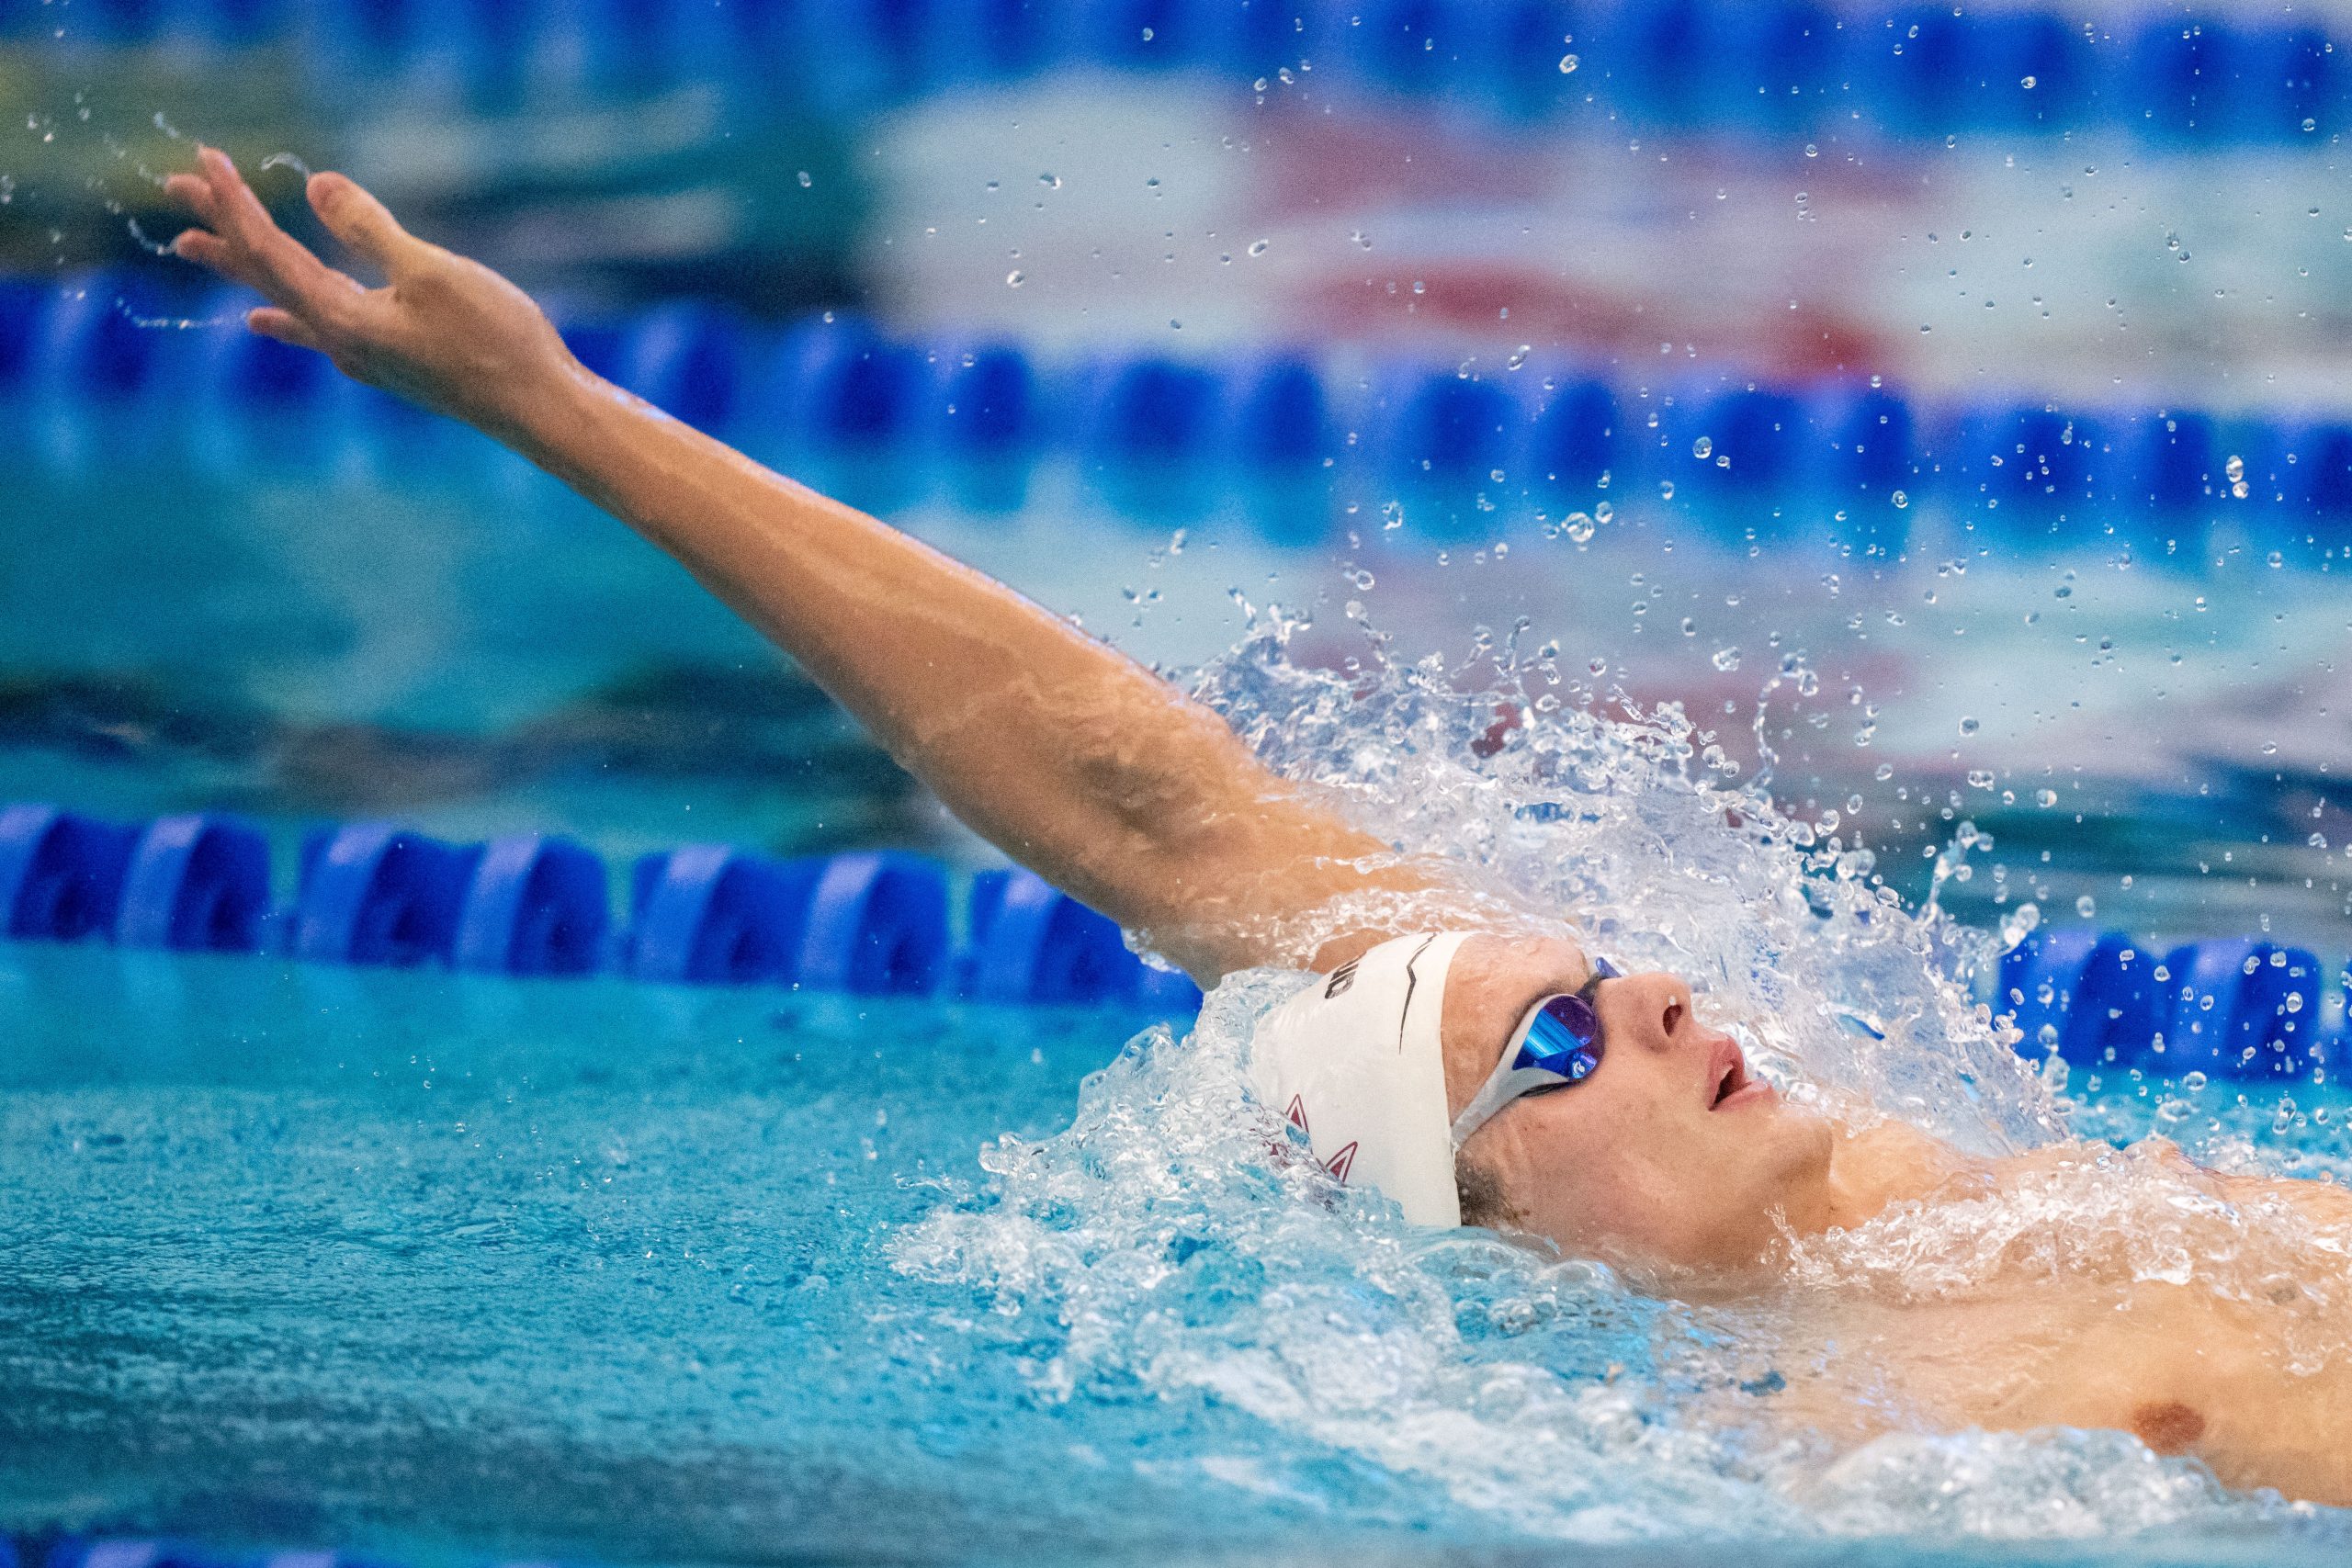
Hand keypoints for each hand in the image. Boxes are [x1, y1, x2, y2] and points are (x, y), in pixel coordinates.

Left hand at [166, 146, 583, 443]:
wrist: (540, 408)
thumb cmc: (495, 341)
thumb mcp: (432, 273)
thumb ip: (371, 230)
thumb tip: (316, 186)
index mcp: (342, 319)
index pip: (270, 252)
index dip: (235, 204)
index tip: (205, 160)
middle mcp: (340, 342)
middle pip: (264, 275)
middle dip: (221, 231)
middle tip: (175, 192)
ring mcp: (362, 355)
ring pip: (285, 299)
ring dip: (242, 269)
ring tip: (192, 250)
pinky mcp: (388, 361)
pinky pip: (314, 328)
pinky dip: (283, 314)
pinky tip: (265, 322)